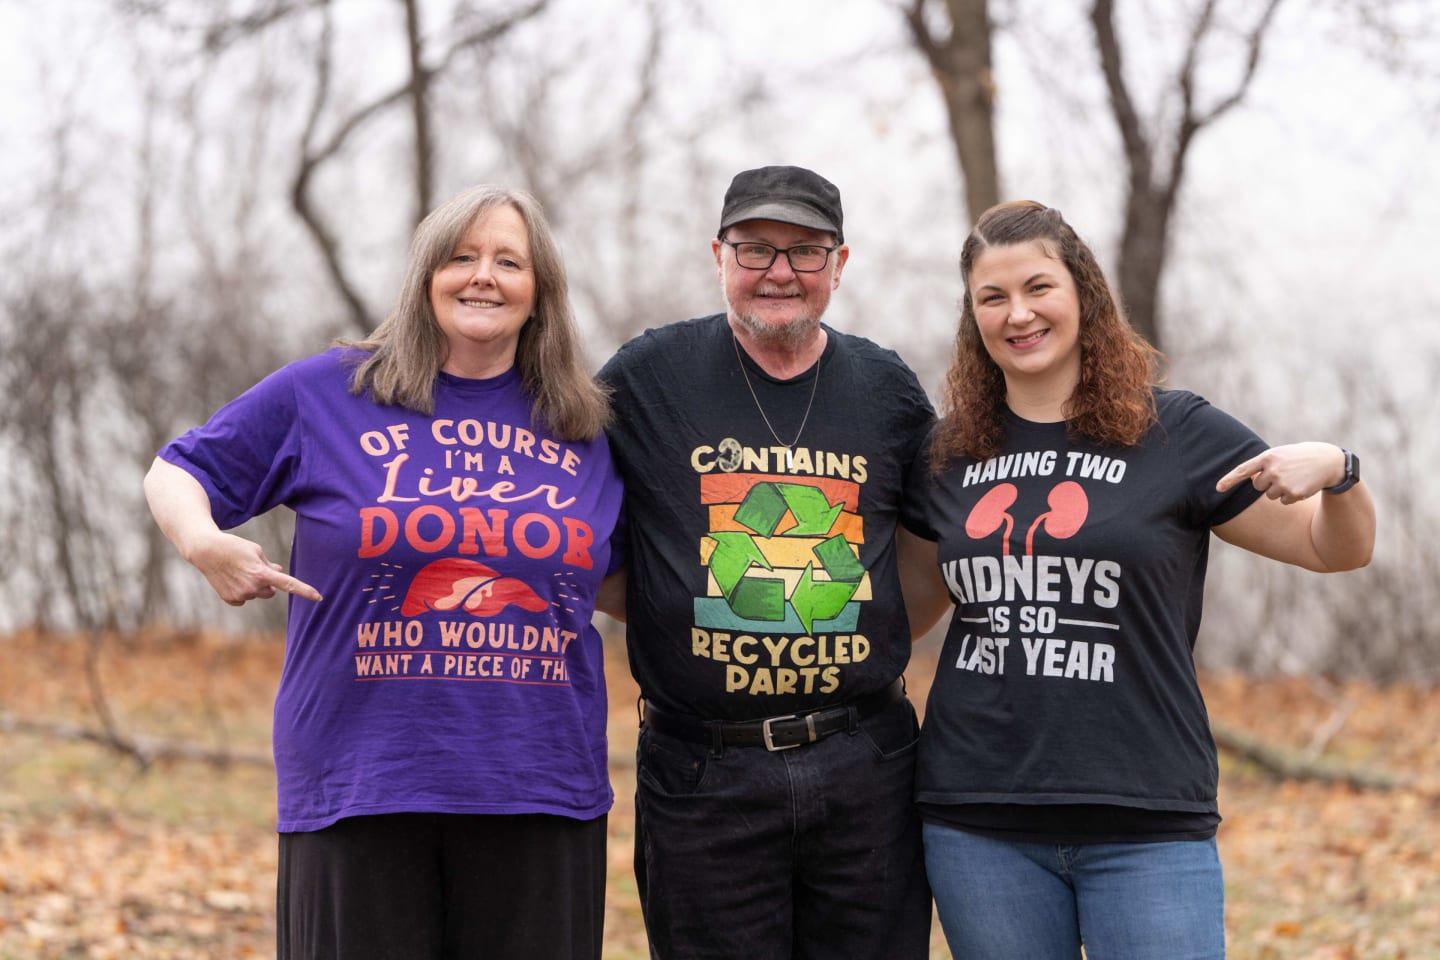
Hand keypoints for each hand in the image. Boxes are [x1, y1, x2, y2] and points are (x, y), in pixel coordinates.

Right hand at [186, 530, 322, 605]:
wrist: (206, 551)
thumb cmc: (234, 546)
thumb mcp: (256, 551)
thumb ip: (269, 565)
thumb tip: (279, 573)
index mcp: (262, 574)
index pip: (288, 584)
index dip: (305, 590)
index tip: (319, 597)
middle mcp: (252, 588)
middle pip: (272, 591)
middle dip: (268, 583)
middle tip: (254, 569)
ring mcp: (241, 596)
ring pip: (258, 595)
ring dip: (254, 586)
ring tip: (239, 571)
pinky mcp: (231, 600)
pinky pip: (245, 599)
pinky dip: (242, 591)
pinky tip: (231, 579)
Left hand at [1216, 442, 1345, 504]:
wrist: (1328, 461)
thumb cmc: (1299, 457)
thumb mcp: (1281, 455)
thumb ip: (1264, 464)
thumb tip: (1250, 478)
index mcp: (1268, 457)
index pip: (1243, 470)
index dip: (1229, 479)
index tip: (1218, 488)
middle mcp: (1273, 470)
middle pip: (1258, 486)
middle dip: (1268, 483)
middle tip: (1284, 474)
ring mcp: (1283, 482)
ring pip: (1270, 495)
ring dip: (1280, 490)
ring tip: (1295, 478)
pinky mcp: (1293, 493)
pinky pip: (1283, 501)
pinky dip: (1291, 497)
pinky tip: (1302, 486)